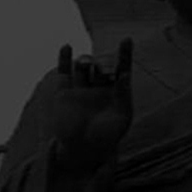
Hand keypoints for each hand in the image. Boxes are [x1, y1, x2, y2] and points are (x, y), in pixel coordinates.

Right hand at [52, 39, 132, 168]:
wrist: (82, 151)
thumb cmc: (107, 138)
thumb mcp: (122, 118)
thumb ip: (124, 96)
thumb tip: (125, 74)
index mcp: (116, 92)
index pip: (122, 67)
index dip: (124, 53)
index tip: (127, 39)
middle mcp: (99, 88)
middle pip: (102, 66)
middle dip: (103, 65)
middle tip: (103, 71)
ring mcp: (81, 89)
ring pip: (84, 66)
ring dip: (86, 60)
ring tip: (86, 64)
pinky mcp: (64, 94)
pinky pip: (64, 73)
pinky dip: (64, 59)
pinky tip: (67, 47)